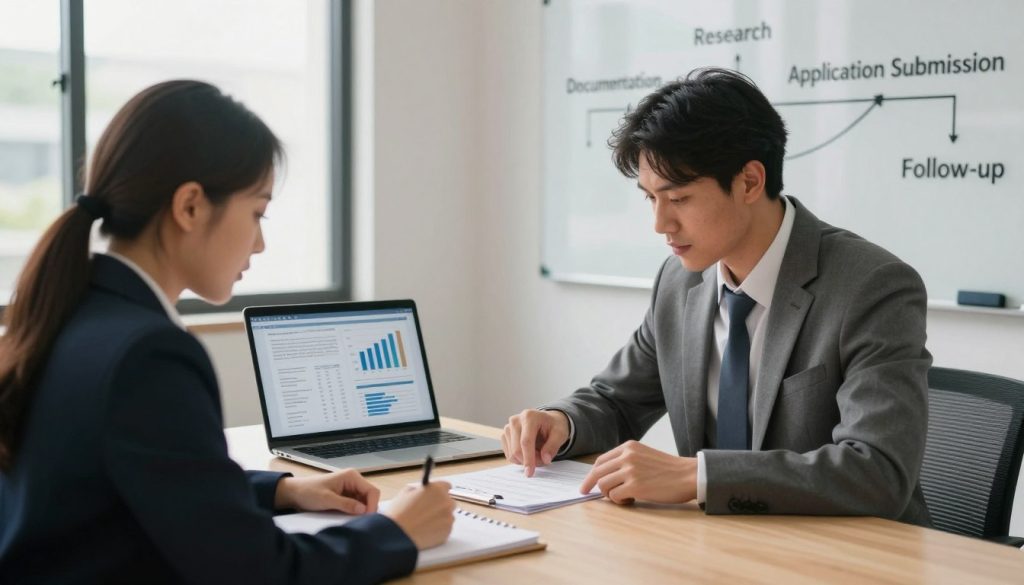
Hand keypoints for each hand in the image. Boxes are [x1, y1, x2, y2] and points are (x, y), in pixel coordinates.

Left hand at [274, 469, 379, 513]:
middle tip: (360, 522)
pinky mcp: (346, 497)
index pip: (372, 491)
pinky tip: (348, 519)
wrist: (294, 493)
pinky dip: (354, 513)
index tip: (366, 519)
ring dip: (361, 512)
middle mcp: (354, 481)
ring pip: (364, 502)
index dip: (372, 505)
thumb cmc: (308, 492)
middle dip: (367, 509)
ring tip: (353, 521)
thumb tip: (363, 510)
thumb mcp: (327, 499)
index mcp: (352, 476)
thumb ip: (346, 504)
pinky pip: (356, 505)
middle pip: (370, 497)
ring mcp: (350, 489)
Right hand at [383, 481, 455, 549]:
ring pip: (448, 516)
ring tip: (424, 523)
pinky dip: (439, 530)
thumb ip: (419, 489)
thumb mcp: (406, 492)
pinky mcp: (448, 531)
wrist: (397, 534)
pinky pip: (446, 528)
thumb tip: (423, 492)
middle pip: (449, 502)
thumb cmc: (399, 514)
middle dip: (440, 506)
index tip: (436, 496)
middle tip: (428, 512)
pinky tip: (426, 530)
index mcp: (437, 489)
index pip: (446, 486)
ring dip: (440, 518)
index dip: (439, 492)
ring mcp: (448, 517)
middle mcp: (446, 502)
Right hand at [501, 409, 569, 476]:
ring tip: (538, 452)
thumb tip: (545, 459)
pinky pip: (509, 454)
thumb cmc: (553, 426)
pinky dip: (520, 458)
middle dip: (529, 461)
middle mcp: (515, 420)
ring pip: (512, 454)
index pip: (526, 441)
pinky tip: (529, 451)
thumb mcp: (560, 434)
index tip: (530, 472)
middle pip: (517, 450)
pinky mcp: (504, 435)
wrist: (547, 421)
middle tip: (543, 460)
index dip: (528, 459)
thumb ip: (553, 446)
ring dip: (525, 460)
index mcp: (529, 417)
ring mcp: (508, 427)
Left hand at [579, 440, 696, 504]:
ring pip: (603, 485)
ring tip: (623, 496)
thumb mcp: (644, 455)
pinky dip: (618, 501)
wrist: (688, 475)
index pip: (600, 460)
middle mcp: (627, 456)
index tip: (587, 484)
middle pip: (597, 472)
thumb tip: (605, 475)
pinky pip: (614, 496)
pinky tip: (630, 500)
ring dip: (609, 494)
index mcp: (628, 447)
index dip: (591, 474)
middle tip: (588, 494)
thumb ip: (626, 460)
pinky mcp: (635, 485)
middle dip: (592, 485)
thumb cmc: (669, 469)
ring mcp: (630, 470)